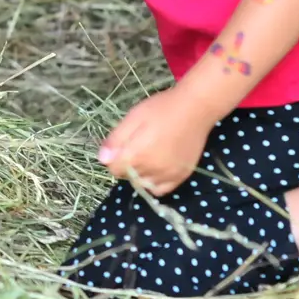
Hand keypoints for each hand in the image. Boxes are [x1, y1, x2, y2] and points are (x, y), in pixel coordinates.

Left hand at [97, 86, 219, 195]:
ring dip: (141, 174)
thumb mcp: (132, 118)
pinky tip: (157, 169)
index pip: (114, 169)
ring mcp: (168, 175)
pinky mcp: (181, 176)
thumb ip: (115, 140)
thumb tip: (103, 160)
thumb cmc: (161, 109)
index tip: (122, 146)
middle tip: (138, 146)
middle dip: (127, 165)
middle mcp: (152, 170)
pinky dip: (155, 183)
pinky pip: (161, 190)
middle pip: (128, 177)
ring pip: (144, 184)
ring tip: (149, 155)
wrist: (195, 108)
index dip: (114, 157)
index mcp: (136, 155)